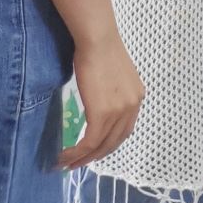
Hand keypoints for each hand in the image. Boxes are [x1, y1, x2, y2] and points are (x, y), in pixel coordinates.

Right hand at [59, 32, 143, 170]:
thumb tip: (98, 101)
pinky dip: (77, 153)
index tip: (91, 151)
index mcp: (137, 97)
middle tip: (76, 164)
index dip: (107, 144)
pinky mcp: (103, 114)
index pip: (123, 130)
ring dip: (82, 158)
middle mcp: (133, 106)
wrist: (97, 39)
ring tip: (66, 164)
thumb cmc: (99, 49)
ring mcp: (120, 111)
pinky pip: (90, 142)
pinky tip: (65, 156)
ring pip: (101, 146)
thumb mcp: (112, 74)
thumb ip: (110, 91)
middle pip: (114, 142)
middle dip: (95, 156)